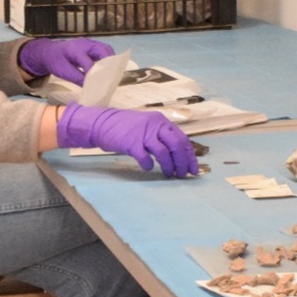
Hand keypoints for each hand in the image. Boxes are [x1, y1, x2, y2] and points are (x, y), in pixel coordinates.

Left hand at [19, 37, 113, 84]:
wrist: (49, 52)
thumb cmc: (56, 62)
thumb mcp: (64, 72)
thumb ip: (77, 78)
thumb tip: (91, 87)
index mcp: (74, 50)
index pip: (87, 61)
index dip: (94, 72)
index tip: (98, 83)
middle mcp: (84, 44)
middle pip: (102, 49)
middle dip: (108, 63)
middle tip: (112, 76)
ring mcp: (89, 43)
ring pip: (105, 48)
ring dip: (110, 60)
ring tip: (113, 73)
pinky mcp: (91, 46)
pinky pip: (103, 50)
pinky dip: (108, 58)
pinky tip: (108, 69)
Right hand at [57, 104, 198, 178]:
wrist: (102, 123)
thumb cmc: (126, 127)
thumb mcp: (147, 126)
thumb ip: (161, 136)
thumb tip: (177, 154)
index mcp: (161, 121)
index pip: (182, 139)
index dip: (190, 156)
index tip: (193, 169)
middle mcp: (155, 125)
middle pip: (176, 145)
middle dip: (183, 162)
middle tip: (183, 174)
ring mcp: (143, 134)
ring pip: (164, 153)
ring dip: (168, 166)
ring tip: (168, 174)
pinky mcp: (131, 143)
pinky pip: (145, 158)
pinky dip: (149, 165)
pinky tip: (148, 168)